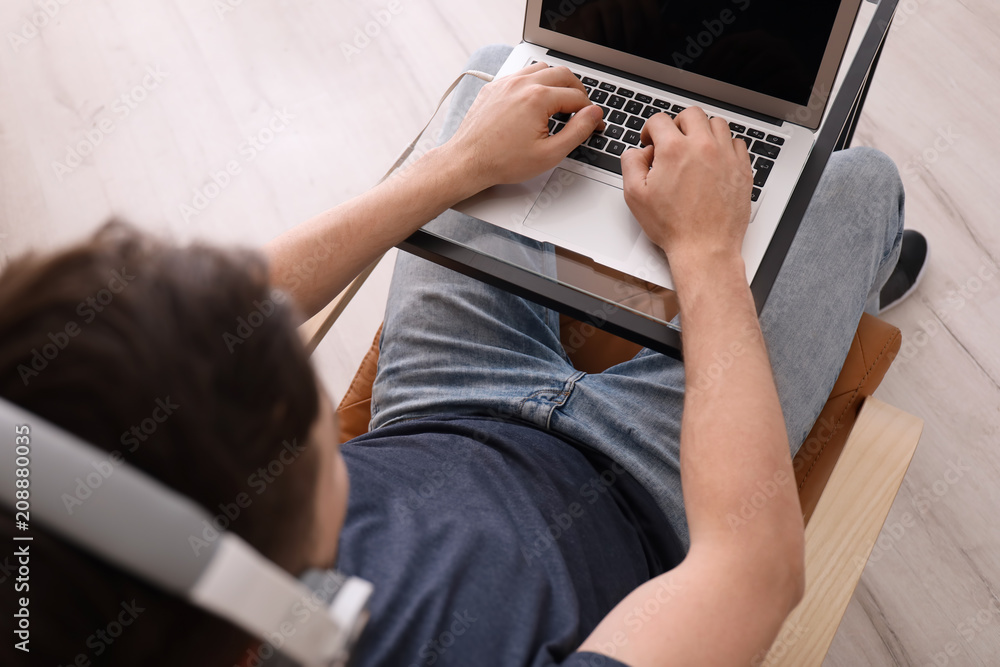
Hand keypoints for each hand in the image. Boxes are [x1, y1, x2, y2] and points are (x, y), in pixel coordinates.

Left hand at [445, 63, 604, 190]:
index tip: (594, 124)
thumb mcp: (549, 154)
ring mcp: (506, 82)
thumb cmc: (502, 161)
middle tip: (583, 108)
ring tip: (562, 101)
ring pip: (542, 68)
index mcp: (538, 98)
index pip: (577, 98)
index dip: (591, 112)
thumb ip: (577, 131)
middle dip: (578, 91)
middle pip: (563, 75)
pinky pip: (521, 74)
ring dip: (556, 82)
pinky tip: (536, 99)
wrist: (468, 161)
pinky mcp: (494, 87)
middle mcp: (522, 84)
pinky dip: (534, 81)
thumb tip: (594, 115)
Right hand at [621, 107, 752, 265]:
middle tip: (673, 140)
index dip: (649, 130)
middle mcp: (702, 147)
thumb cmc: (674, 227)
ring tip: (695, 148)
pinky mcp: (742, 169)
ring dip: (703, 131)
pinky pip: (736, 143)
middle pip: (691, 114)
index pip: (659, 120)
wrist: (705, 248)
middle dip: (677, 124)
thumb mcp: (635, 196)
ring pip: (717, 123)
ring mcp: (726, 156)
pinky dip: (725, 146)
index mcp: (674, 150)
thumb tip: (638, 151)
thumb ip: (631, 164)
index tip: (651, 141)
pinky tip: (714, 160)